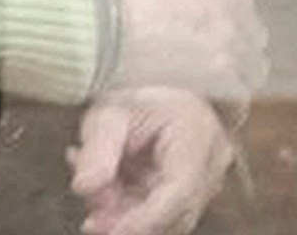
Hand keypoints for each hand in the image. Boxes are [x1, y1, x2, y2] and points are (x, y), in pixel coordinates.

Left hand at [70, 88, 235, 234]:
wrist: (146, 77)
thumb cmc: (131, 90)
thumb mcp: (107, 114)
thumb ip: (96, 150)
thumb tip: (83, 187)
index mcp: (197, 130)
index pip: (179, 189)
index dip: (143, 218)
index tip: (107, 228)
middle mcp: (213, 157)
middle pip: (176, 210)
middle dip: (129, 219)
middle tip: (91, 218)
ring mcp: (209, 175)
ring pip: (170, 217)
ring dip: (129, 216)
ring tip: (97, 195)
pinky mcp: (197, 187)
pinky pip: (166, 212)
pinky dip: (134, 210)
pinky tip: (108, 194)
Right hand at [106, 0, 267, 101]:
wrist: (94, 24)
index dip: (223, 21)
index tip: (208, 37)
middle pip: (249, 28)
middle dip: (234, 47)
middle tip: (207, 65)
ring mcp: (230, 31)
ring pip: (252, 61)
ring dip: (235, 74)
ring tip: (210, 88)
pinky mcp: (222, 69)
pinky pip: (240, 90)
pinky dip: (228, 100)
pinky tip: (210, 104)